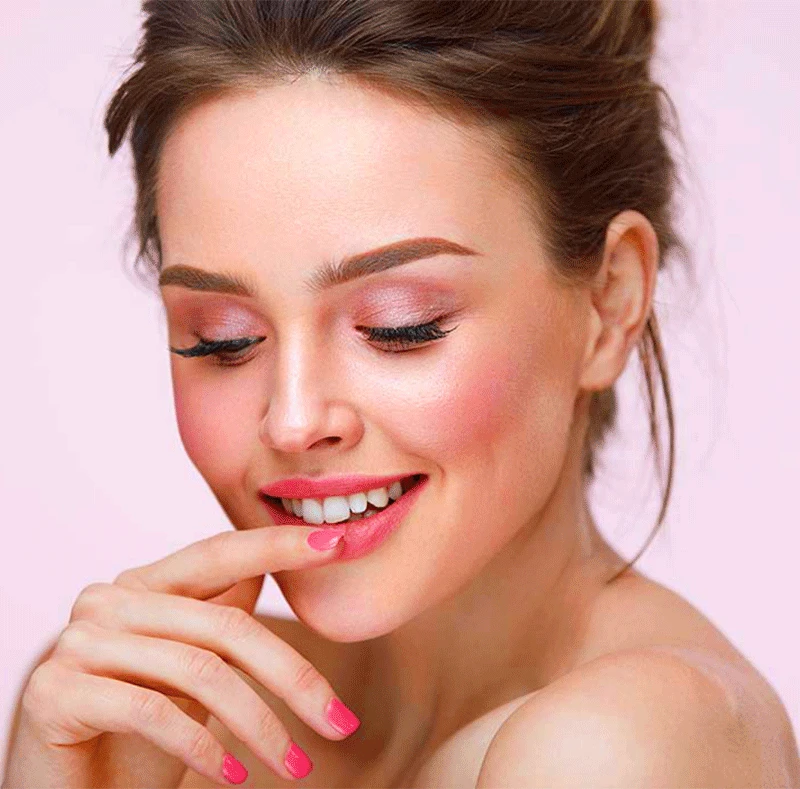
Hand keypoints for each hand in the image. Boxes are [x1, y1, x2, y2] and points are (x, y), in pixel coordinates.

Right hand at [3, 524, 356, 786]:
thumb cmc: (135, 732)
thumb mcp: (189, 668)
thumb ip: (218, 617)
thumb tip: (270, 570)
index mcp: (145, 584)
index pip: (221, 553)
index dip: (279, 544)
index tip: (337, 540)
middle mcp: (109, 599)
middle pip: (226, 626)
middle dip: (293, 678)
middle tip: (340, 722)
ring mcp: (79, 641)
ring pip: (200, 671)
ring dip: (261, 726)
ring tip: (296, 766)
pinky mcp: (56, 690)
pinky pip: (152, 711)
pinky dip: (202, 747)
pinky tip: (233, 774)